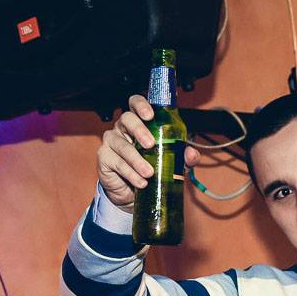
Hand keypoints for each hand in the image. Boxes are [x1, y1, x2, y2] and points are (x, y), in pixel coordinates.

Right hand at [97, 94, 201, 208]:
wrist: (133, 192)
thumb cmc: (151, 167)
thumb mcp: (171, 161)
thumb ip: (182, 155)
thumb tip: (191, 153)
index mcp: (139, 122)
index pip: (135, 103)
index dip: (141, 105)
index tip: (150, 115)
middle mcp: (123, 128)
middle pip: (127, 119)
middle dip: (139, 130)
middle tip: (151, 144)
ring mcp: (112, 142)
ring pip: (122, 145)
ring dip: (137, 160)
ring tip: (149, 173)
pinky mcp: (104, 158)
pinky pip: (117, 163)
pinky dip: (131, 174)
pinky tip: (141, 182)